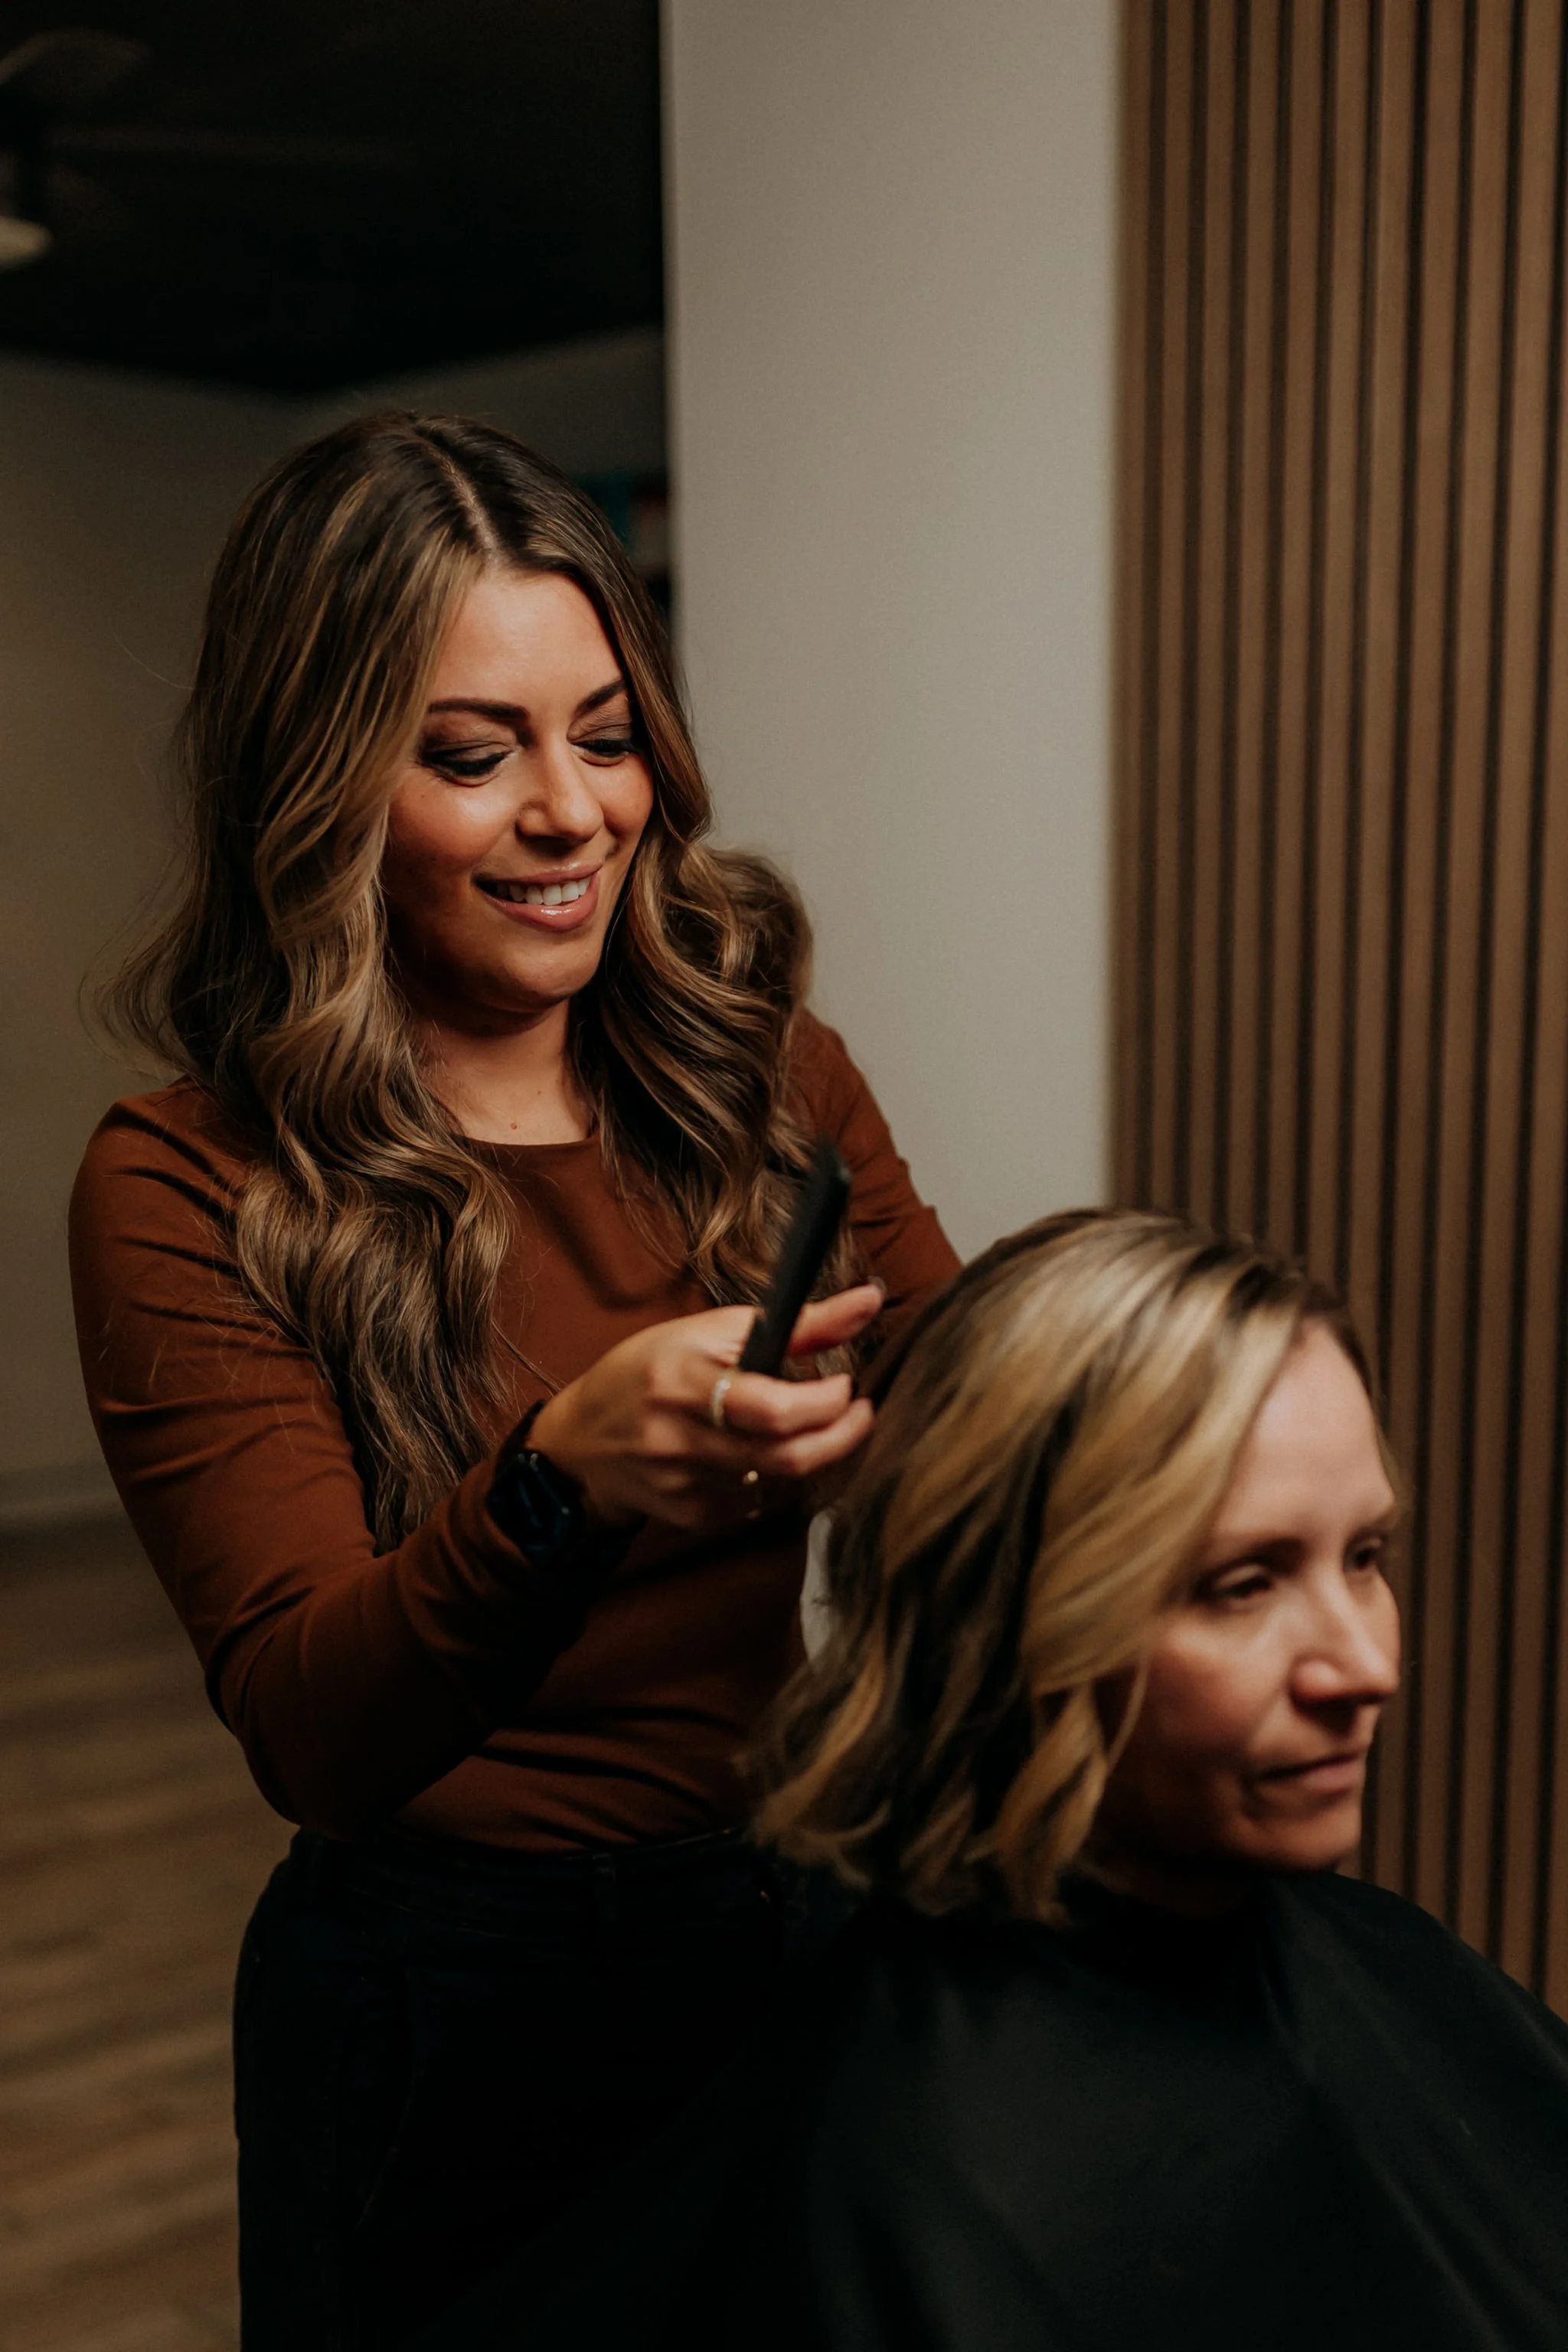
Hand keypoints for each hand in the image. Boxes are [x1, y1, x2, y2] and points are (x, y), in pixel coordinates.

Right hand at [527, 1283, 882, 1531]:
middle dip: (840, 1437)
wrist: (581, 1441)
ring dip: (801, 1451)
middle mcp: (679, 1437)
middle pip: (786, 1457)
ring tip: (790, 1423)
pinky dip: (766, 1474)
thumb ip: (798, 1325)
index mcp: (681, 1379)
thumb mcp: (709, 1331)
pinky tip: (742, 1452)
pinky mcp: (691, 1517)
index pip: (770, 1408)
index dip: (823, 1403)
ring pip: (778, 1479)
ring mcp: (684, 1485)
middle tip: (858, 1414)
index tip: (846, 1386)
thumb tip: (871, 1301)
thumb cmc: (648, 1371)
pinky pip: (755, 1499)